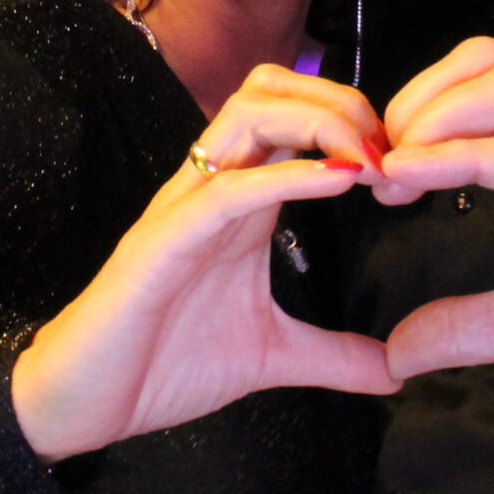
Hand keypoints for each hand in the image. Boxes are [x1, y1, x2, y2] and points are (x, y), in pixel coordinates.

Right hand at [12, 67, 397, 462]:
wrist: (87, 404)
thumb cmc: (164, 364)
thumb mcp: (272, 356)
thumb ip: (334, 355)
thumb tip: (398, 371)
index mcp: (239, 199)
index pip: (293, 115)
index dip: (353, 119)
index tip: (406, 162)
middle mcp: (212, 186)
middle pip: (272, 89)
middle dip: (340, 101)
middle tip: (391, 150)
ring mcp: (185, 207)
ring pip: (246, 113)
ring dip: (318, 122)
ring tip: (369, 161)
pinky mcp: (162, 240)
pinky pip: (226, 188)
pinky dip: (286, 175)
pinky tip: (338, 180)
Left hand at [377, 38, 493, 414]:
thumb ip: (470, 328)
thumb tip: (395, 353)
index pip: (476, 89)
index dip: (411, 115)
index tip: (367, 174)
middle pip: (486, 60)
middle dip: (414, 99)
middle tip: (376, 167)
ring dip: (434, 115)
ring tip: (394, 173)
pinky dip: (469, 156)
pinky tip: (418, 178)